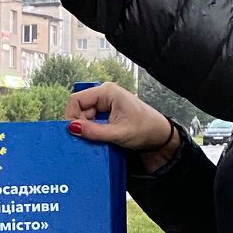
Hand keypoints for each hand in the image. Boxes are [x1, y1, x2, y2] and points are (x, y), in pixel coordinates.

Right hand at [65, 84, 179, 169]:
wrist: (160, 137)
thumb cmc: (145, 130)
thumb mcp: (118, 133)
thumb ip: (94, 131)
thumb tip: (71, 128)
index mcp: (107, 92)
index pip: (77, 100)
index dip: (71, 116)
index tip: (74, 133)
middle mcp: (104, 95)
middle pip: (79, 108)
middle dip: (80, 125)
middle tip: (86, 140)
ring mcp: (106, 104)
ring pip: (85, 116)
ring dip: (87, 129)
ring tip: (95, 140)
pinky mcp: (107, 113)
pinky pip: (92, 121)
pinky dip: (92, 131)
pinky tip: (98, 139)